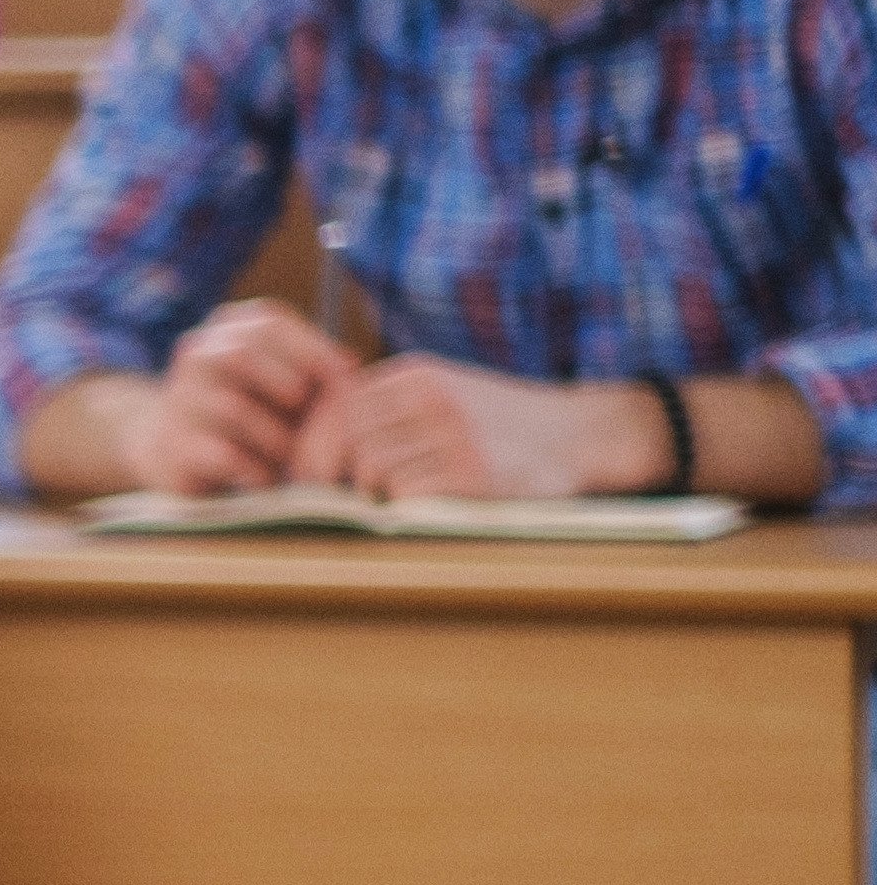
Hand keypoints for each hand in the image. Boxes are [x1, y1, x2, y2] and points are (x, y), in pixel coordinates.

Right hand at [129, 301, 351, 493]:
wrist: (176, 449)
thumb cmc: (250, 411)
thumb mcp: (284, 381)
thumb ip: (317, 371)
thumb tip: (347, 367)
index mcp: (228, 330)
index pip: (267, 324)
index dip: (311, 348)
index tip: (343, 374)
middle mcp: (197, 357)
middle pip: (239, 357)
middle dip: (284, 385)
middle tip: (304, 412)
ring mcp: (180, 401)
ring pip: (233, 409)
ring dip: (275, 437)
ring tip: (289, 455)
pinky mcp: (173, 446)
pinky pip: (222, 454)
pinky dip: (255, 470)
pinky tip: (266, 478)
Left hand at [321, 355, 653, 500]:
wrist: (584, 435)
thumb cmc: (494, 426)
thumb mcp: (436, 397)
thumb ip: (378, 414)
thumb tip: (300, 458)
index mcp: (414, 375)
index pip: (331, 410)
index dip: (309, 449)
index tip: (308, 478)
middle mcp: (433, 397)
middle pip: (345, 442)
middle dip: (334, 479)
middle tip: (342, 501)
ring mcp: (458, 434)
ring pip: (371, 471)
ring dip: (373, 496)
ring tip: (398, 501)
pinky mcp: (479, 474)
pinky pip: (408, 496)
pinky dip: (406, 509)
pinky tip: (428, 506)